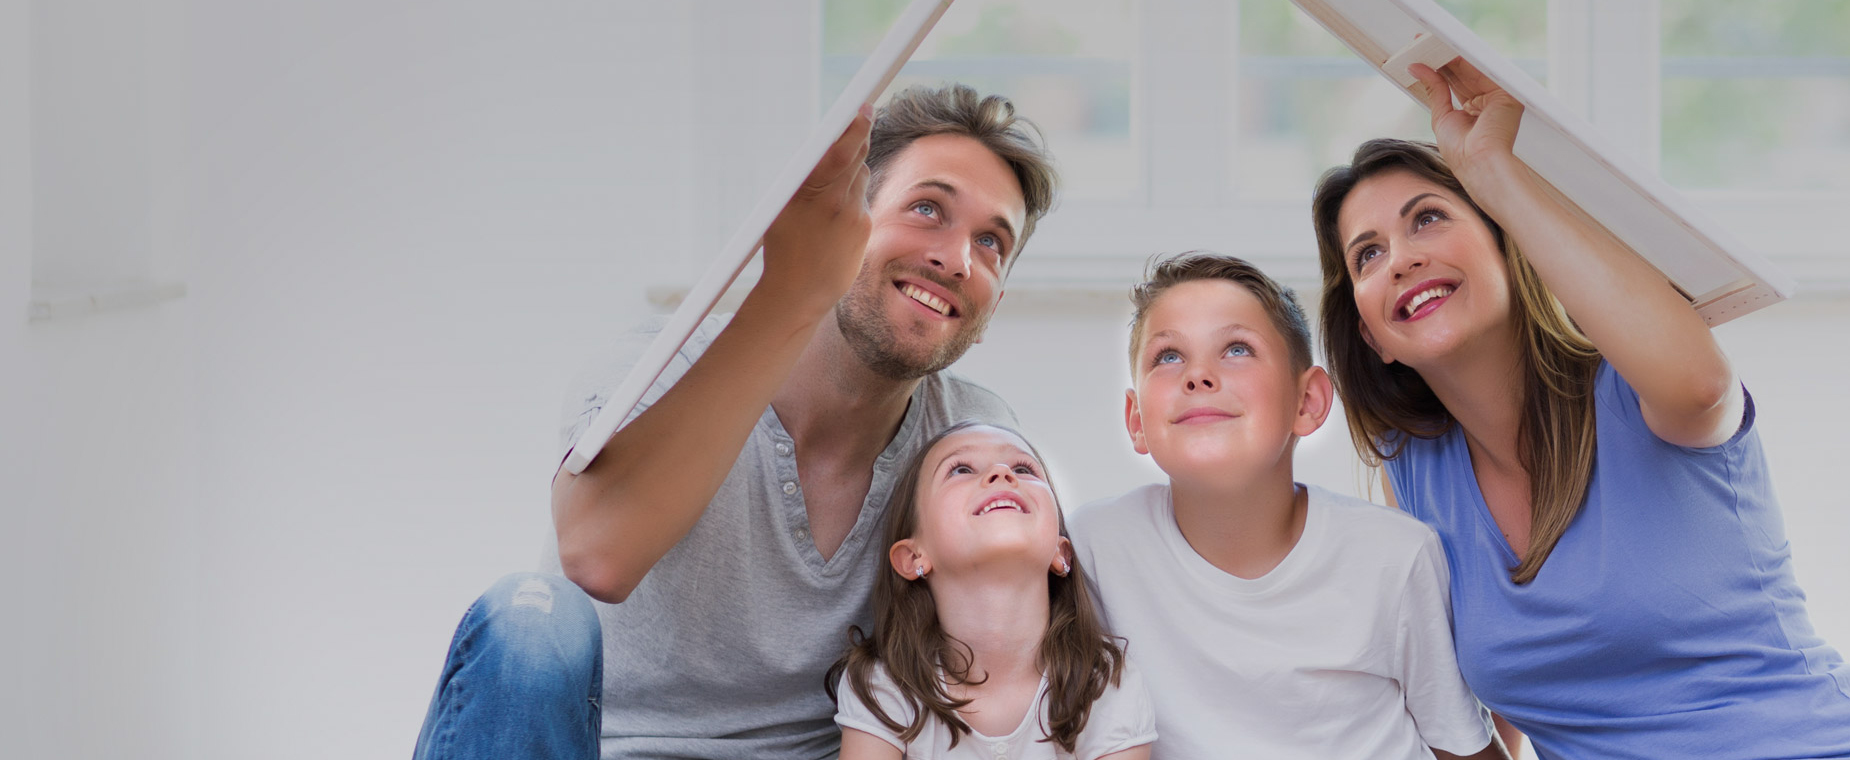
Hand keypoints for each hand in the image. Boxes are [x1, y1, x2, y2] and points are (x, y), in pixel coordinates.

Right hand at [759, 104, 874, 310]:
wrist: (800, 292)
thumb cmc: (785, 247)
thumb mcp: (784, 208)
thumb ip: (807, 179)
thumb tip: (826, 149)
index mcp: (808, 193)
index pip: (839, 152)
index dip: (855, 127)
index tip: (864, 108)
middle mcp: (834, 202)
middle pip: (856, 155)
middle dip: (858, 136)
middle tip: (862, 113)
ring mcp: (853, 215)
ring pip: (860, 173)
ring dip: (851, 167)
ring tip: (833, 181)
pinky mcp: (865, 227)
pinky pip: (862, 196)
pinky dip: (852, 194)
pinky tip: (835, 213)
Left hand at [1410, 58, 1523, 182]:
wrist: (1479, 165)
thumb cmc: (1462, 152)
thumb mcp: (1441, 116)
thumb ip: (1434, 90)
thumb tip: (1418, 69)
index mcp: (1474, 110)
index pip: (1455, 84)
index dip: (1438, 70)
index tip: (1421, 57)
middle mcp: (1487, 102)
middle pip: (1462, 75)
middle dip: (1442, 61)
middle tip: (1422, 45)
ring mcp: (1498, 97)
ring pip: (1471, 71)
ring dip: (1450, 58)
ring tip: (1429, 47)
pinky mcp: (1506, 93)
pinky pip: (1482, 72)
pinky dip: (1464, 62)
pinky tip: (1447, 52)